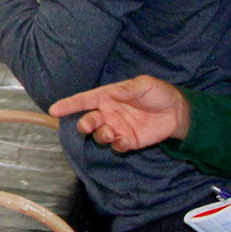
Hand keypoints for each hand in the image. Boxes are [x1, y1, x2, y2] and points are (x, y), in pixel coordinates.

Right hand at [48, 74, 190, 150]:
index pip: (85, 100)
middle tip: (87, 126)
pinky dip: (116, 146)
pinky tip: (125, 141)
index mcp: (109, 97)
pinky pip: (116, 146)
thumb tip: (110, 94)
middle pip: (88, 121)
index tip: (53, 110)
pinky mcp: (128, 141)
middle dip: (83, 124)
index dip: (69, 104)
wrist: (177, 111)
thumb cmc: (158, 93)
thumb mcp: (144, 84)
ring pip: (99, 136)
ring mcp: (118, 128)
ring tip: (112, 133)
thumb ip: (126, 89)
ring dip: (101, 136)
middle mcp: (109, 113)